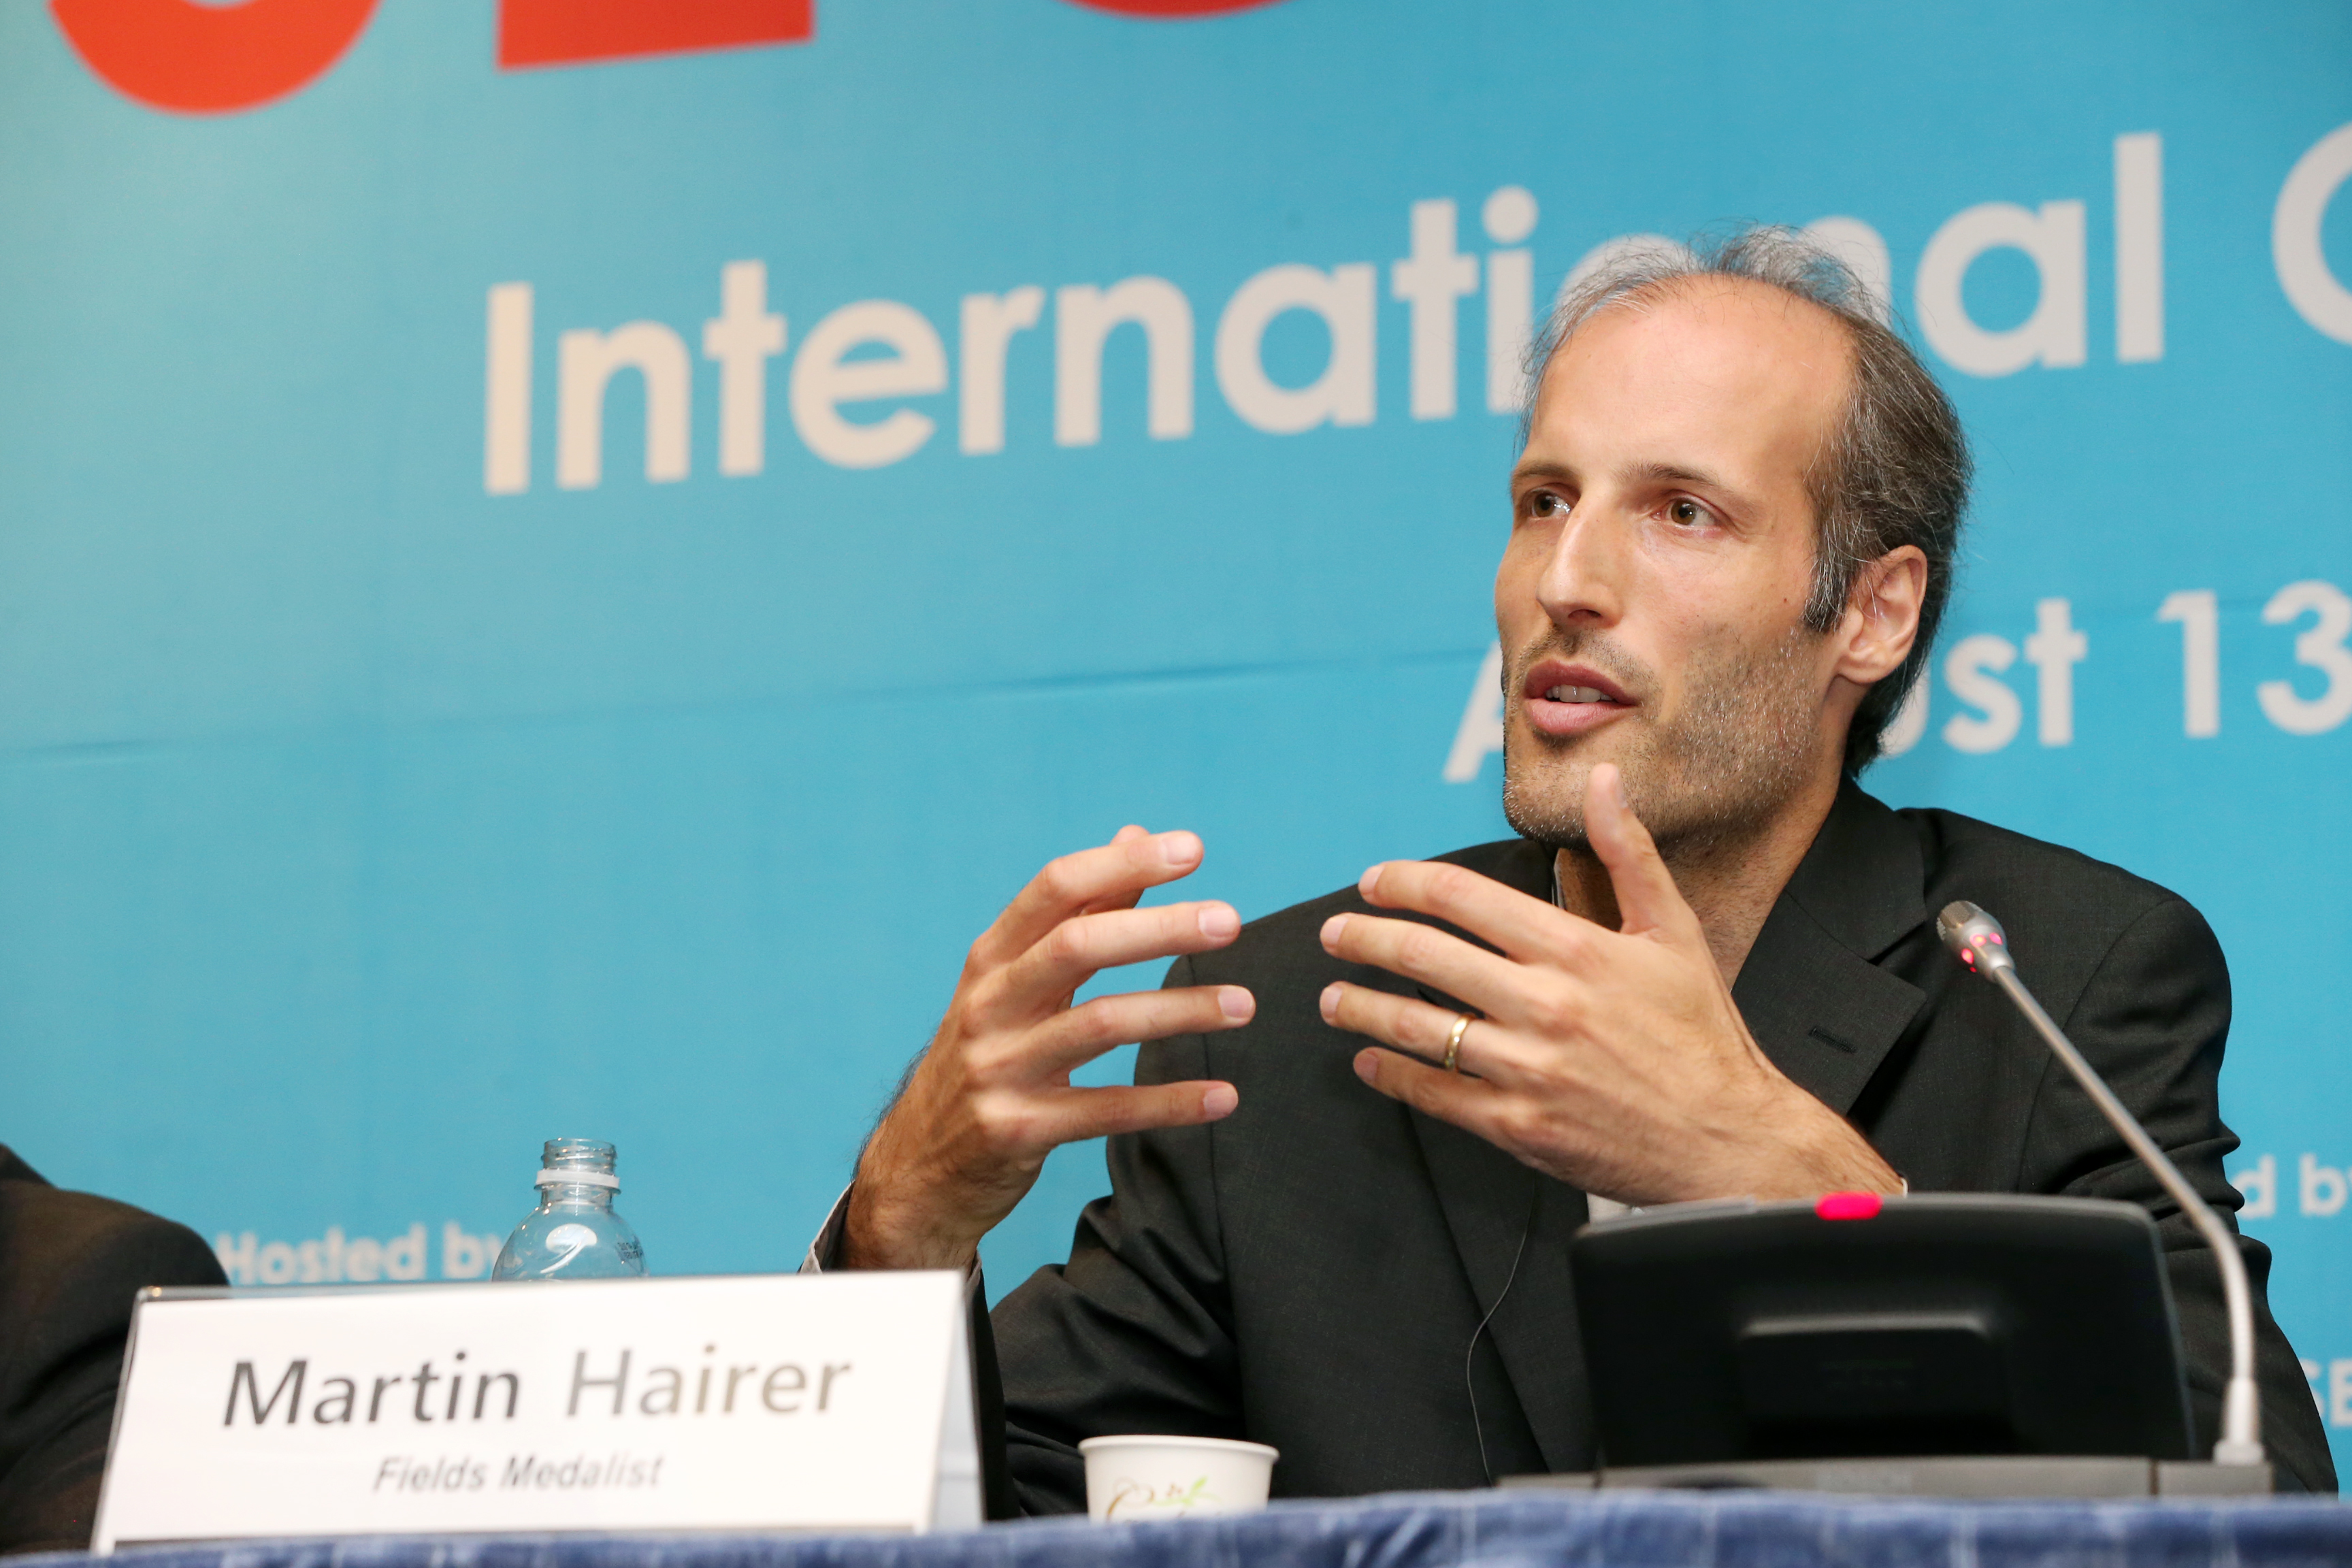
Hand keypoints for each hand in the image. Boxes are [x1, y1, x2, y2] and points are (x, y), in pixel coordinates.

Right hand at [842, 827, 1254, 1270]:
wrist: (919, 1168)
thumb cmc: (986, 1056)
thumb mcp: (1016, 983)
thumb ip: (1081, 912)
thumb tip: (1134, 835)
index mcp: (992, 959)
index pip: (1056, 889)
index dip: (1123, 864)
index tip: (1190, 849)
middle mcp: (989, 1004)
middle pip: (1077, 946)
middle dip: (1158, 928)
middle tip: (1228, 920)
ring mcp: (999, 1067)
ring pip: (1099, 1024)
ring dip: (1179, 1011)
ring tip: (1243, 1004)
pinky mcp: (1017, 1129)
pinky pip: (1106, 1111)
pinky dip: (1169, 1102)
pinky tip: (1222, 1096)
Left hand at [1316, 764, 1897, 1204]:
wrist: (1728, 1139)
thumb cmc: (1703, 1035)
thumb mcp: (1676, 933)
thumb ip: (1629, 853)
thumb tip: (1607, 780)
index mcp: (1576, 949)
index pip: (1463, 898)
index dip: (1405, 883)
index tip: (1373, 882)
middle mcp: (1545, 1004)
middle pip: (1424, 956)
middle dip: (1363, 939)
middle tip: (1333, 933)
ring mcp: (1528, 1068)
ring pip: (1418, 1027)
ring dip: (1361, 1008)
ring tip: (1332, 999)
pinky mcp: (1520, 1127)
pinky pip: (1436, 1095)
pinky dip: (1392, 1075)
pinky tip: (1369, 1061)